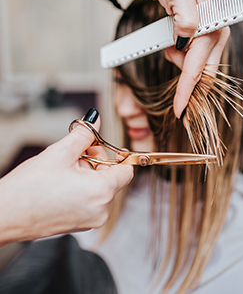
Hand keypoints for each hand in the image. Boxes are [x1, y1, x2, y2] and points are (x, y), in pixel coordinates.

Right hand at [0, 108, 132, 246]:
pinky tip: (64, 182)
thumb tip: (95, 121)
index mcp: (102, 192)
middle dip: (98, 161)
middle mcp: (102, 210)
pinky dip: (84, 188)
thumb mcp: (60, 153)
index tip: (107, 147)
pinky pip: (92, 200)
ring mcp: (91, 219)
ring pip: (101, 189)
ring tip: (66, 168)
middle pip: (112, 178)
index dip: (118, 156)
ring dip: (89, 174)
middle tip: (78, 152)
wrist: (4, 216)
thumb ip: (84, 134)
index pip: (126, 171)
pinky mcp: (81, 224)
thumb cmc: (28, 189)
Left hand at [151, 0, 229, 117]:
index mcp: (213, 31)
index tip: (180, 112)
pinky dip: (180, 60)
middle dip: (188, 88)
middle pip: (202, 76)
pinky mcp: (201, 41)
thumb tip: (186, 39)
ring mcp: (210, 41)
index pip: (197, 71)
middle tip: (177, 93)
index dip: (187, 93)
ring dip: (178, 63)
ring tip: (169, 42)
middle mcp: (215, 38)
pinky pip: (192, 62)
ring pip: (195, 69)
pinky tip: (174, 45)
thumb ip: (187, 20)